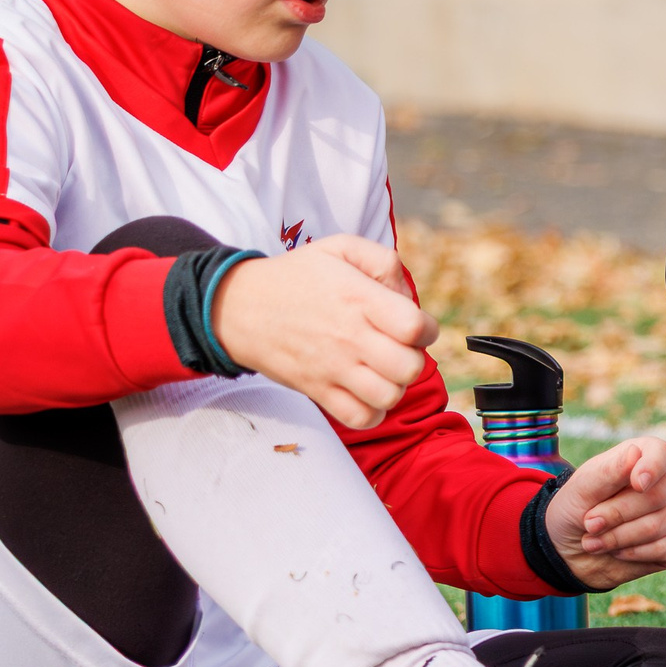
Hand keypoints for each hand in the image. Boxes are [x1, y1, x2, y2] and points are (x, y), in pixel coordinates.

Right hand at [210, 234, 435, 429]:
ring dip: (395, 386)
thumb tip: (408, 296)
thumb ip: (384, 261)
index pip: (415, 327)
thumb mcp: (340, 248)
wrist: (239, 307)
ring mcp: (332, 368)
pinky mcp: (317, 391)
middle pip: (409, 367)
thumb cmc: (296, 277)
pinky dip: (373, 411)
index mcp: (358, 299)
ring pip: (390, 396)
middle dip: (413, 358)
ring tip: (383, 371)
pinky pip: (361, 418)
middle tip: (397, 348)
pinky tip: (368, 392)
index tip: (413, 325)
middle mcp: (349, 337)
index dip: (426, 328)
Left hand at [546, 435, 665, 590]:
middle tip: (589, 523)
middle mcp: (664, 482)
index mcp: (642, 458)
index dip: (652, 468)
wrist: (569, 550)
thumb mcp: (582, 489)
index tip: (637, 484)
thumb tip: (635, 452)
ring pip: (658, 525)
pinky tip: (616, 552)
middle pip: (657, 496)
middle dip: (617, 514)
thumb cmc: (576, 510)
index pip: (661, 453)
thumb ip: (610, 471)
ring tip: (592, 541)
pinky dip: (634, 553)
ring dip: (618, 537)